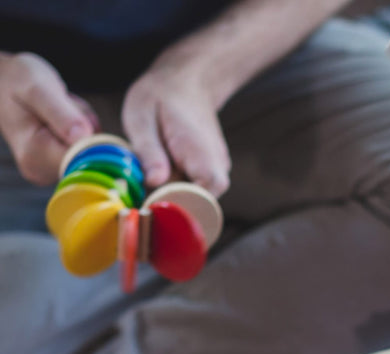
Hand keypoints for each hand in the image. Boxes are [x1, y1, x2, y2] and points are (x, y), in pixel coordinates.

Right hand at [0, 52, 96, 184]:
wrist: (4, 83)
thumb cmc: (17, 81)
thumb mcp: (37, 88)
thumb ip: (60, 113)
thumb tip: (83, 137)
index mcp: (35, 155)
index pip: (83, 161)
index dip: (92, 141)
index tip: (78, 118)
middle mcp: (43, 171)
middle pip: (92, 158)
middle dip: (88, 131)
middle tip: (64, 108)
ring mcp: (53, 171)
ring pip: (94, 153)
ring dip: (88, 129)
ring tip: (63, 110)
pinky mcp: (62, 165)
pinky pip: (91, 150)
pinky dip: (86, 132)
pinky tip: (67, 120)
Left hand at [122, 58, 230, 196]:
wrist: (188, 82)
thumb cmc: (161, 96)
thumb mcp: (142, 117)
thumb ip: (149, 151)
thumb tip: (154, 182)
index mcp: (202, 156)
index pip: (200, 199)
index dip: (174, 205)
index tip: (150, 200)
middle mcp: (217, 169)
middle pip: (194, 204)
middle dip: (168, 200)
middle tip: (145, 181)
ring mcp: (216, 173)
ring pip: (193, 199)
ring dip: (170, 192)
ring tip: (155, 167)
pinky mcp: (210, 175)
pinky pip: (192, 191)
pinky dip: (175, 186)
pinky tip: (164, 167)